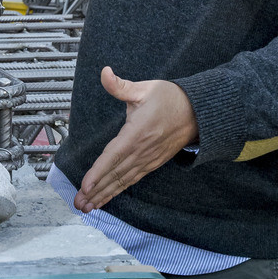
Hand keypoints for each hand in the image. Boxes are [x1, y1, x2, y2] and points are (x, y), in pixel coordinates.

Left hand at [74, 68, 196, 210]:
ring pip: (122, 181)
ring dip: (104, 194)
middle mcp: (141, 151)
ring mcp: (148, 159)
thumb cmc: (170, 99)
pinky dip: (118, 190)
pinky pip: (132, 180)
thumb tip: (105, 72)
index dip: (98, 172)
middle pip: (115, 174)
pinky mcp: (152, 163)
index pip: (113, 155)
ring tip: (87, 206)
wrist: (199, 112)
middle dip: (95, 190)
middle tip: (78, 204)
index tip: (85, 185)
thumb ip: (120, 86)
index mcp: (137, 133)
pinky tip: (106, 197)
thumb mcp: (144, 89)